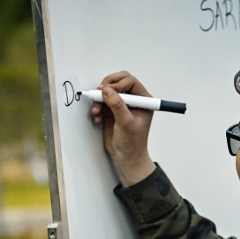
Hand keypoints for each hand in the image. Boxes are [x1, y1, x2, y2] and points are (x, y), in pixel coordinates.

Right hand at [91, 71, 155, 185]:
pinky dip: (96, 108)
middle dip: (106, 87)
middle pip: (118, 82)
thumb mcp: (126, 123)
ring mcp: (121, 105)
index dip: (118, 83)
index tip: (108, 91)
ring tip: (96, 112)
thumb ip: (117, 105)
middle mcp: (133, 100)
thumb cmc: (132, 143)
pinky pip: (101, 102)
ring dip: (99, 100)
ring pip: (107, 92)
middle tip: (98, 93)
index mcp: (143, 100)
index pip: (130, 81)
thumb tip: (107, 90)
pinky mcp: (111, 111)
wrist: (125, 157)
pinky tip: (97, 118)